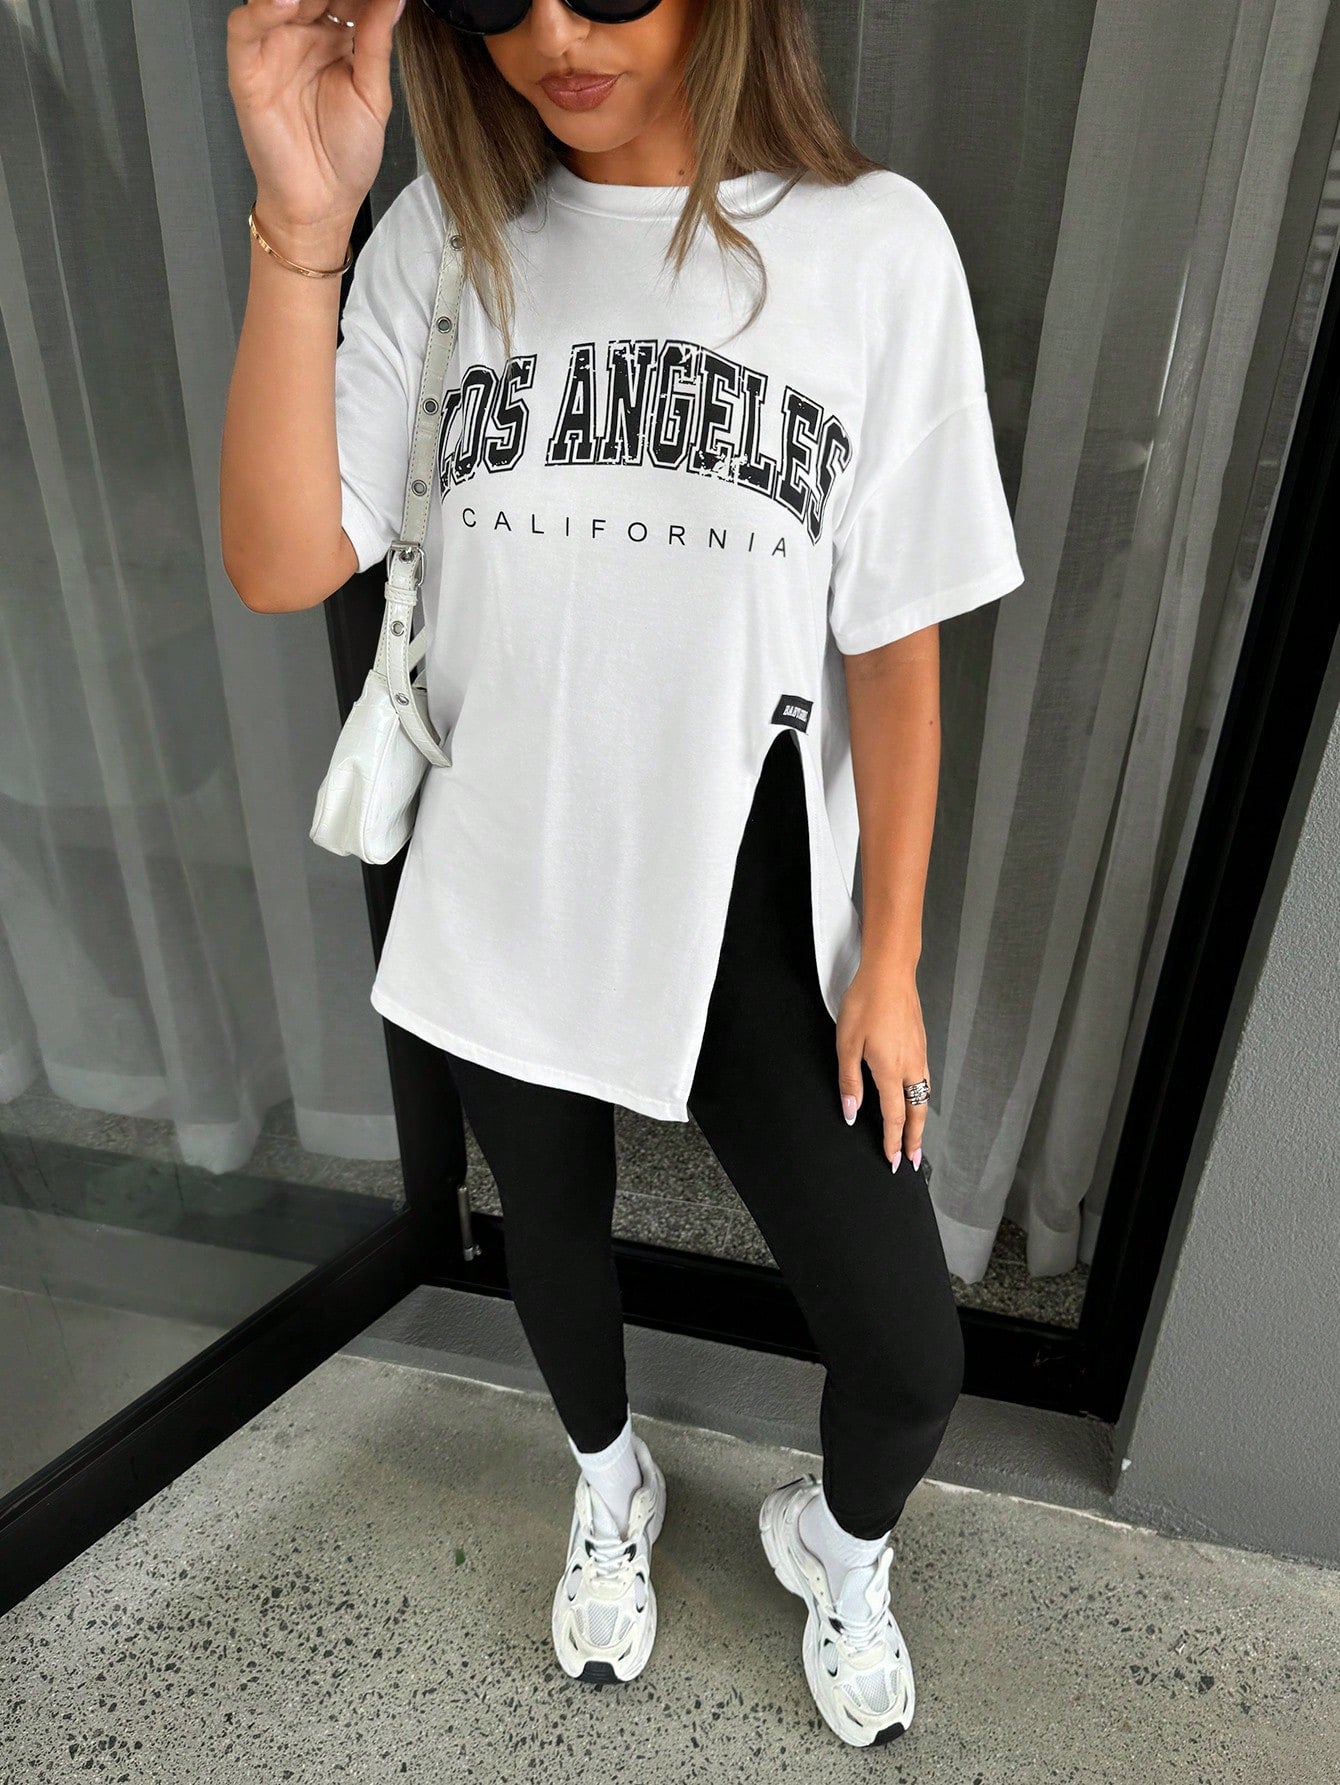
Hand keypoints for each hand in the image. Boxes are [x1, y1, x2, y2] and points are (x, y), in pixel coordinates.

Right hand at [226, 0, 402, 238]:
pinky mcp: (247, 67)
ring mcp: (273, 47)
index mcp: (336, 38)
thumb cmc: (346, 157)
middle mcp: (303, 35)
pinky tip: (286, 2)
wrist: (321, 204)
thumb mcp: (374, 95)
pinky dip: (262, 9)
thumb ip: (378, 41)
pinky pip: (246, 26)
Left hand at [835, 958, 928, 1170]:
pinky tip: (917, 1100)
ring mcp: (919, 1054)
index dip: (893, 1141)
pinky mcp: (921, 1044)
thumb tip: (852, 1112)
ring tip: (916, 1138)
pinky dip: (922, 1100)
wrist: (890, 973)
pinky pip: (925, 1081)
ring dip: (921, 1122)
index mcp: (891, 1070)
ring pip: (924, 1097)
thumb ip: (850, 1081)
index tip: (893, 1160)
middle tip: (912, 1160)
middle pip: (917, 1113)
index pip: (894, 1116)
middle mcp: (911, 1066)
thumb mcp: (847, 1043)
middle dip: (915, 1140)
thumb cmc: (865, 1003)